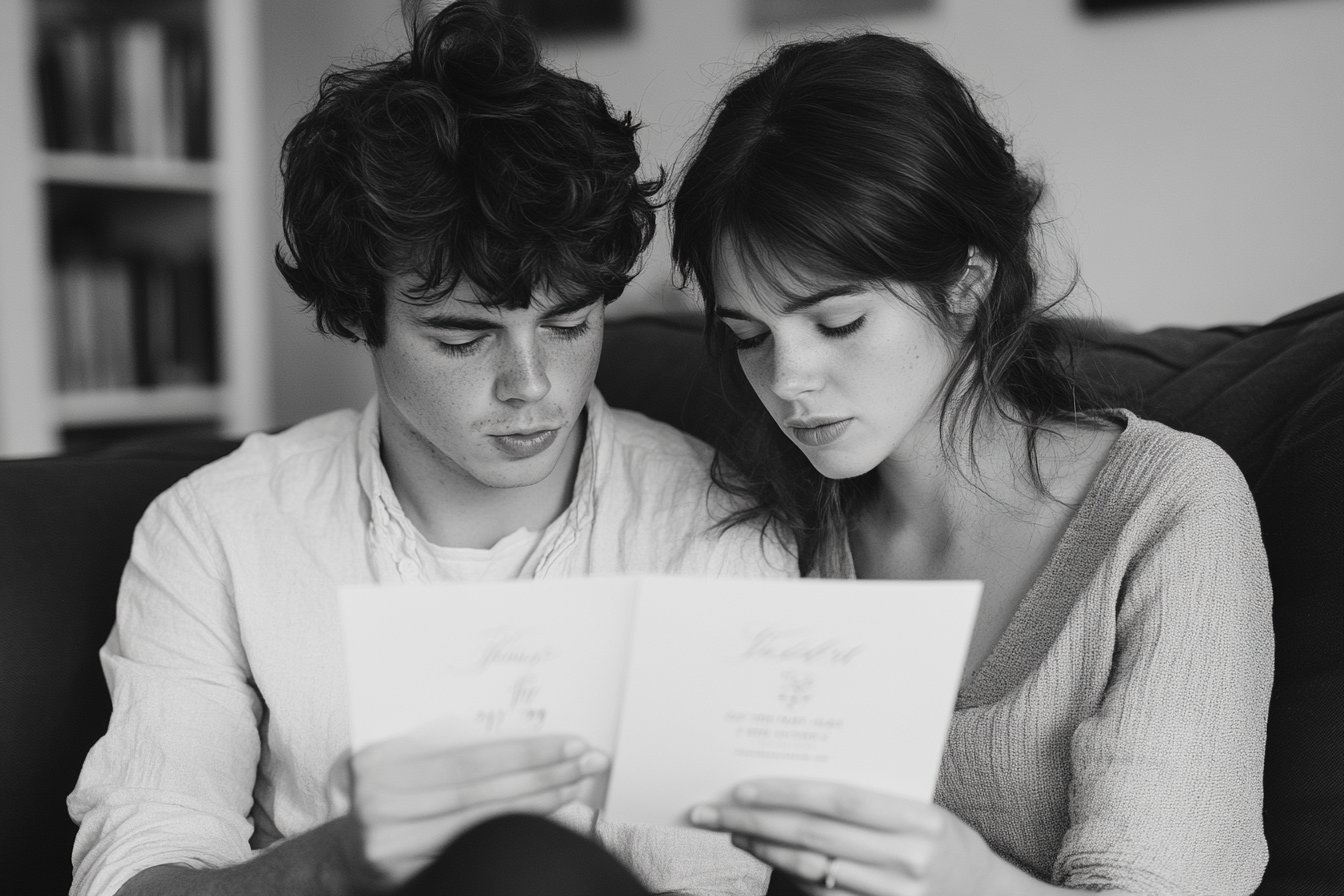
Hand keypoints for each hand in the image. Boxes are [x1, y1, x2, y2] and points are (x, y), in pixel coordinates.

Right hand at [349, 721, 609, 886]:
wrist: (341, 847)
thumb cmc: (380, 786)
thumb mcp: (395, 752)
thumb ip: (437, 738)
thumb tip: (513, 724)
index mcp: (381, 765)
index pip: (470, 760)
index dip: (525, 752)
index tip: (571, 742)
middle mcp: (383, 808)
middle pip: (483, 793)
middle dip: (544, 776)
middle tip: (589, 763)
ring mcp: (393, 848)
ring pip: (482, 825)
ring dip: (538, 805)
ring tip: (576, 786)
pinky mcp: (404, 876)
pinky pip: (470, 850)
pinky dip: (510, 832)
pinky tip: (543, 818)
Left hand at [689, 779, 1001, 895]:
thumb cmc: (949, 843)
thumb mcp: (925, 810)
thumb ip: (873, 797)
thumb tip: (801, 774)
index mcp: (920, 818)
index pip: (839, 799)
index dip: (786, 792)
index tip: (742, 787)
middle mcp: (908, 859)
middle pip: (814, 835)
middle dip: (755, 821)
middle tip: (713, 811)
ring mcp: (897, 894)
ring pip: (812, 869)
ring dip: (764, 849)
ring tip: (733, 830)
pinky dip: (789, 875)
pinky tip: (768, 858)